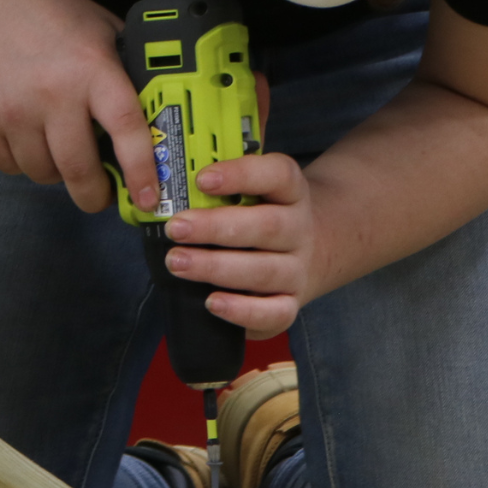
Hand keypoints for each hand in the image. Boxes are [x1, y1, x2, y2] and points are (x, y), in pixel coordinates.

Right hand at [0, 0, 159, 213]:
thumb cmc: (47, 10)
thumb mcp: (99, 29)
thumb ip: (123, 70)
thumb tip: (150, 116)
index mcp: (92, 69)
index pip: (126, 129)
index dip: (141, 170)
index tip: (147, 198)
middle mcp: (53, 94)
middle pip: (78, 170)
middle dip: (93, 194)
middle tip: (98, 195)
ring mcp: (12, 111)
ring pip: (42, 173)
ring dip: (55, 172)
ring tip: (57, 150)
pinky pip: (9, 165)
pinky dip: (22, 162)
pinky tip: (27, 139)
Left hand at [163, 153, 314, 339]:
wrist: (315, 251)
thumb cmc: (265, 217)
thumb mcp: (257, 193)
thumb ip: (223, 189)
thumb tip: (172, 189)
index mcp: (291, 192)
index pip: (278, 175)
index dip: (241, 175)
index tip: (202, 180)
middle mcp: (299, 229)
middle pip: (267, 226)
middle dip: (215, 227)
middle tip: (175, 228)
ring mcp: (297, 269)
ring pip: (264, 270)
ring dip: (215, 267)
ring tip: (177, 262)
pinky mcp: (291, 303)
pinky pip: (274, 312)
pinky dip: (242, 310)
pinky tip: (212, 302)